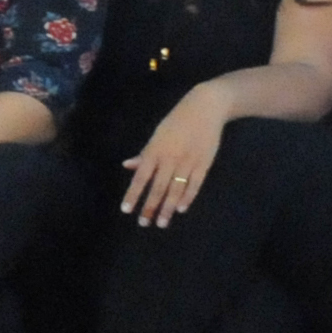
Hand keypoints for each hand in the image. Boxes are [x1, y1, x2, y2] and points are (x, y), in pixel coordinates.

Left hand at [120, 91, 229, 228]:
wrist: (205, 108)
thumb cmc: (177, 121)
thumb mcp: (157, 134)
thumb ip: (145, 154)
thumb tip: (127, 166)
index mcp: (155, 150)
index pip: (141, 177)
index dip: (133, 195)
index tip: (126, 210)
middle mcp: (169, 159)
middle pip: (158, 188)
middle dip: (150, 207)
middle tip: (143, 224)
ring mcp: (187, 162)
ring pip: (175, 190)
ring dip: (167, 208)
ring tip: (162, 223)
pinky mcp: (203, 164)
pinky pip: (194, 184)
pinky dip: (187, 197)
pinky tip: (181, 209)